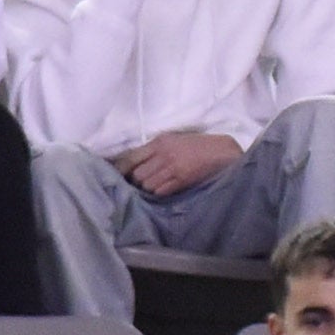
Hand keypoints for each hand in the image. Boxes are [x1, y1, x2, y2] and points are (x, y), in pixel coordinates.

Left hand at [119, 126, 244, 199]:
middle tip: (140, 184)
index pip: (130, 158)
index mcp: (159, 142)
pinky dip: (159, 193)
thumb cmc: (197, 145)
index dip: (119, 169)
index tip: (113, 177)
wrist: (222, 151)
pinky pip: (161, 192)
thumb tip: (133, 165)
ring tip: (155, 187)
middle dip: (136, 181)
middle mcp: (163, 154)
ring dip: (148, 189)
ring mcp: (172, 168)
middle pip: (137, 174)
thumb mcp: (173, 140)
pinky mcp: (181, 180)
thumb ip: (153, 150)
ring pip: (147, 185)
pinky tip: (164, 190)